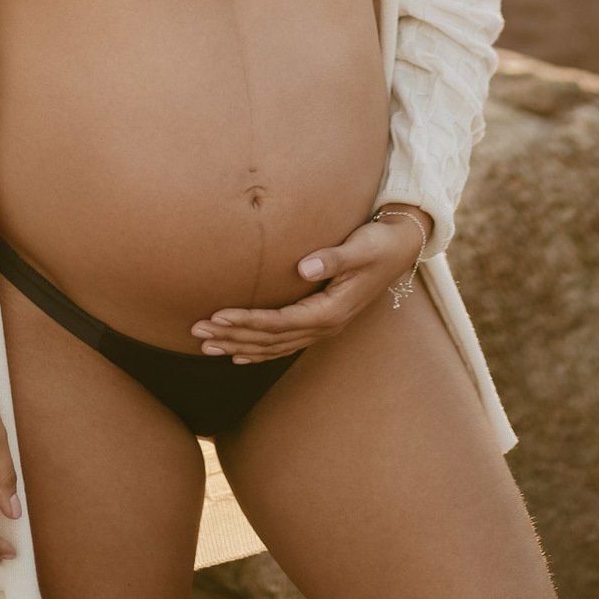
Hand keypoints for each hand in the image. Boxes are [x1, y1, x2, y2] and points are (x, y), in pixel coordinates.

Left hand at [190, 213, 427, 362]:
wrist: (401, 248)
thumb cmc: (379, 243)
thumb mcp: (361, 246)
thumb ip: (333, 257)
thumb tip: (304, 267)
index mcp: (332, 310)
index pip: (281, 322)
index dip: (248, 321)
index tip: (218, 315)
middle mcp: (325, 325)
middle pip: (271, 339)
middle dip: (234, 336)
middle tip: (197, 330)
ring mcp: (323, 327)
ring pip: (274, 345)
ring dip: (240, 345)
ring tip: (206, 345)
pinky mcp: (321, 321)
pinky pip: (284, 343)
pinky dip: (259, 350)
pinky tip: (238, 355)